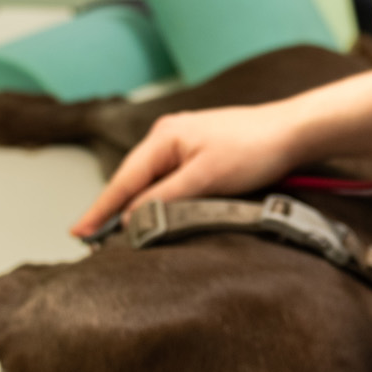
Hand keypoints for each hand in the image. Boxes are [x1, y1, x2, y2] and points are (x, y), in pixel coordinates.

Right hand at [69, 101, 307, 238]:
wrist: (292, 132)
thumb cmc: (254, 148)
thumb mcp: (206, 178)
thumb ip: (165, 198)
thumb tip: (132, 218)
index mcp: (163, 137)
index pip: (123, 181)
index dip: (100, 210)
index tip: (79, 232)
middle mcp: (166, 137)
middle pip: (130, 180)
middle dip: (111, 209)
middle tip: (89, 239)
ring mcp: (182, 144)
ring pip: (148, 181)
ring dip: (133, 205)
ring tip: (111, 232)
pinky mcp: (197, 154)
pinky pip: (165, 180)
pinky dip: (153, 198)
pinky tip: (149, 212)